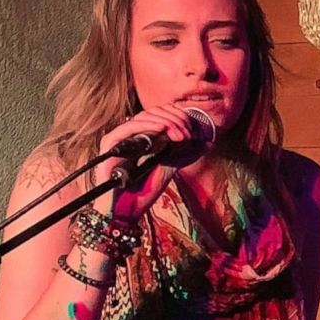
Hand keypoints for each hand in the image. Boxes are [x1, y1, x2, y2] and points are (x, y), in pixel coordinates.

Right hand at [93, 103, 203, 222]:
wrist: (127, 208)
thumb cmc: (146, 188)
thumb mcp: (172, 166)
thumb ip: (187, 153)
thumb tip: (209, 142)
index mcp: (142, 134)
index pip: (160, 113)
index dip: (177, 117)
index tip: (191, 132)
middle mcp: (130, 132)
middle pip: (153, 112)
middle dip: (174, 120)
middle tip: (187, 136)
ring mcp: (118, 136)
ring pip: (143, 117)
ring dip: (166, 123)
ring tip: (181, 137)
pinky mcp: (109, 143)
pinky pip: (129, 127)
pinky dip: (148, 126)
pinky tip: (163, 131)